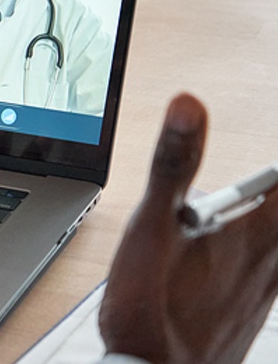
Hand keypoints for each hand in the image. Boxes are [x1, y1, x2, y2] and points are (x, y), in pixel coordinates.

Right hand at [100, 93, 277, 362]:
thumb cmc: (150, 309)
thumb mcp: (150, 224)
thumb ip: (172, 163)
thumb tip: (189, 105)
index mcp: (252, 229)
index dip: (272, 175)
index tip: (264, 173)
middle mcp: (271, 258)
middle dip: (267, 195)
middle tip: (256, 184)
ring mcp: (267, 287)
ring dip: (268, 221)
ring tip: (247, 210)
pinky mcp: (255, 310)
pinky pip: (275, 272)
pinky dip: (264, 253)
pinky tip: (241, 255)